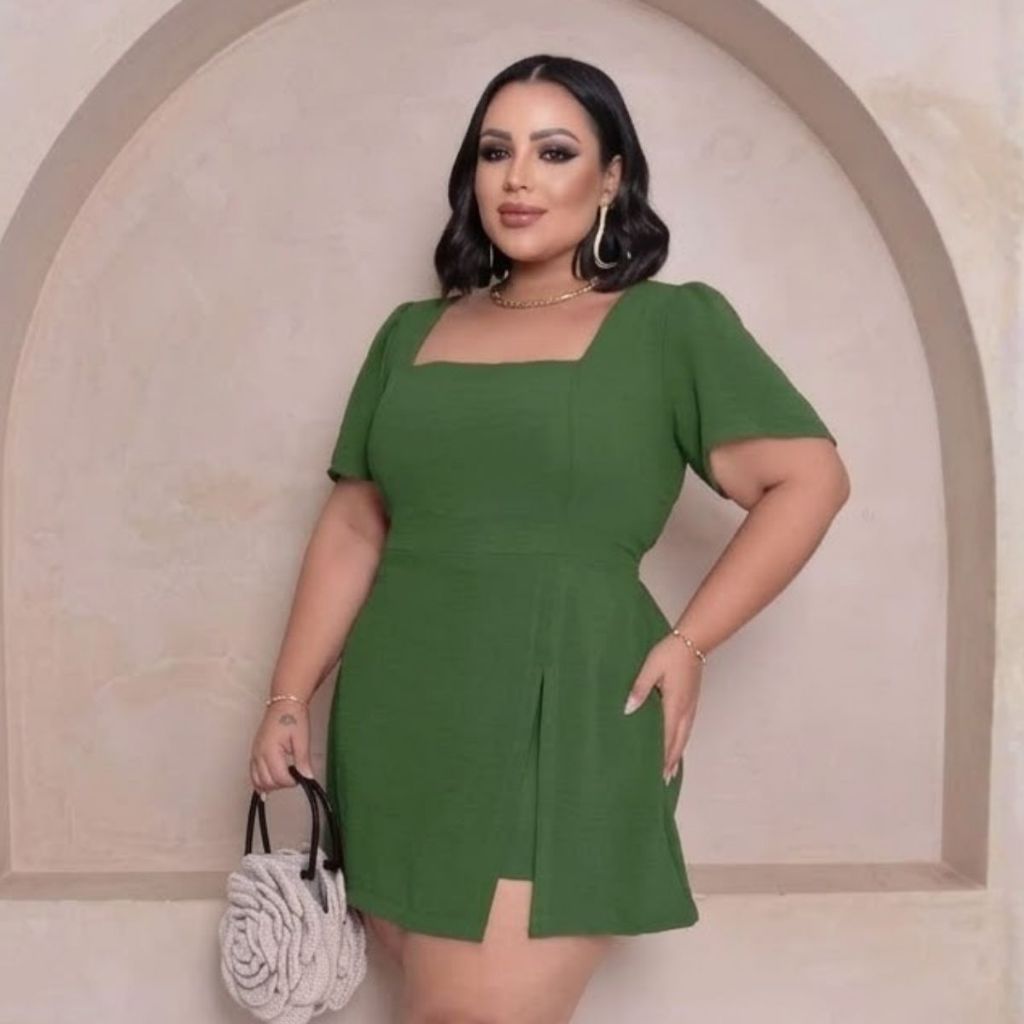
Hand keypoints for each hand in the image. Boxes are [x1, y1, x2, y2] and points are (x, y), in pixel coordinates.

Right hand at [249, 700, 314, 796]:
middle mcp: (258, 754)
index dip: (291, 781)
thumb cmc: (294, 718)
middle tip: (294, 777)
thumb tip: (307, 777)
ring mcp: (254, 754)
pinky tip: (269, 785)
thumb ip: (303, 760)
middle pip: (266, 782)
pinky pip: (253, 773)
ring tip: (284, 778)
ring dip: (271, 785)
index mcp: (270, 751)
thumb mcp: (302, 739)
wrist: (284, 704)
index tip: (301, 777)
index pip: (278, 777)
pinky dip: (260, 781)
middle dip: (281, 784)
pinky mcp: (254, 753)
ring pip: (257, 781)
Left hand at [623, 634, 703, 782]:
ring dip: (676, 755)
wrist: (694, 641)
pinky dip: (681, 742)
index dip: (661, 757)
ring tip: (670, 772)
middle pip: (678, 743)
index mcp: (674, 705)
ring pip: (684, 737)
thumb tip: (628, 710)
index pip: (666, 738)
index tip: (656, 774)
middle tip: (662, 781)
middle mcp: (685, 710)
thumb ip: (639, 689)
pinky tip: (677, 745)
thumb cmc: (670, 653)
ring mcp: (690, 707)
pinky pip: (687, 728)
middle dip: (670, 763)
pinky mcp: (692, 702)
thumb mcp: (650, 668)